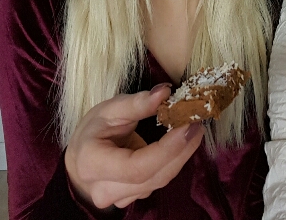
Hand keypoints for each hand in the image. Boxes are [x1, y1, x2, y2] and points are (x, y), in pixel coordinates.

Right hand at [65, 84, 204, 208]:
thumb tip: (165, 93)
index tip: (187, 125)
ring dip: (182, 154)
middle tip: (197, 122)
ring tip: (195, 128)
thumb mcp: (109, 109)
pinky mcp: (134, 198)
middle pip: (154, 176)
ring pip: (160, 180)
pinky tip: (183, 142)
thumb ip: (137, 103)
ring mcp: (120, 198)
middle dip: (181, 150)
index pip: (137, 166)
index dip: (167, 149)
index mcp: (93, 164)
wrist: (81, 159)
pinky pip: (159, 180)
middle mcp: (106, 189)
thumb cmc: (93, 131)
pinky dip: (174, 160)